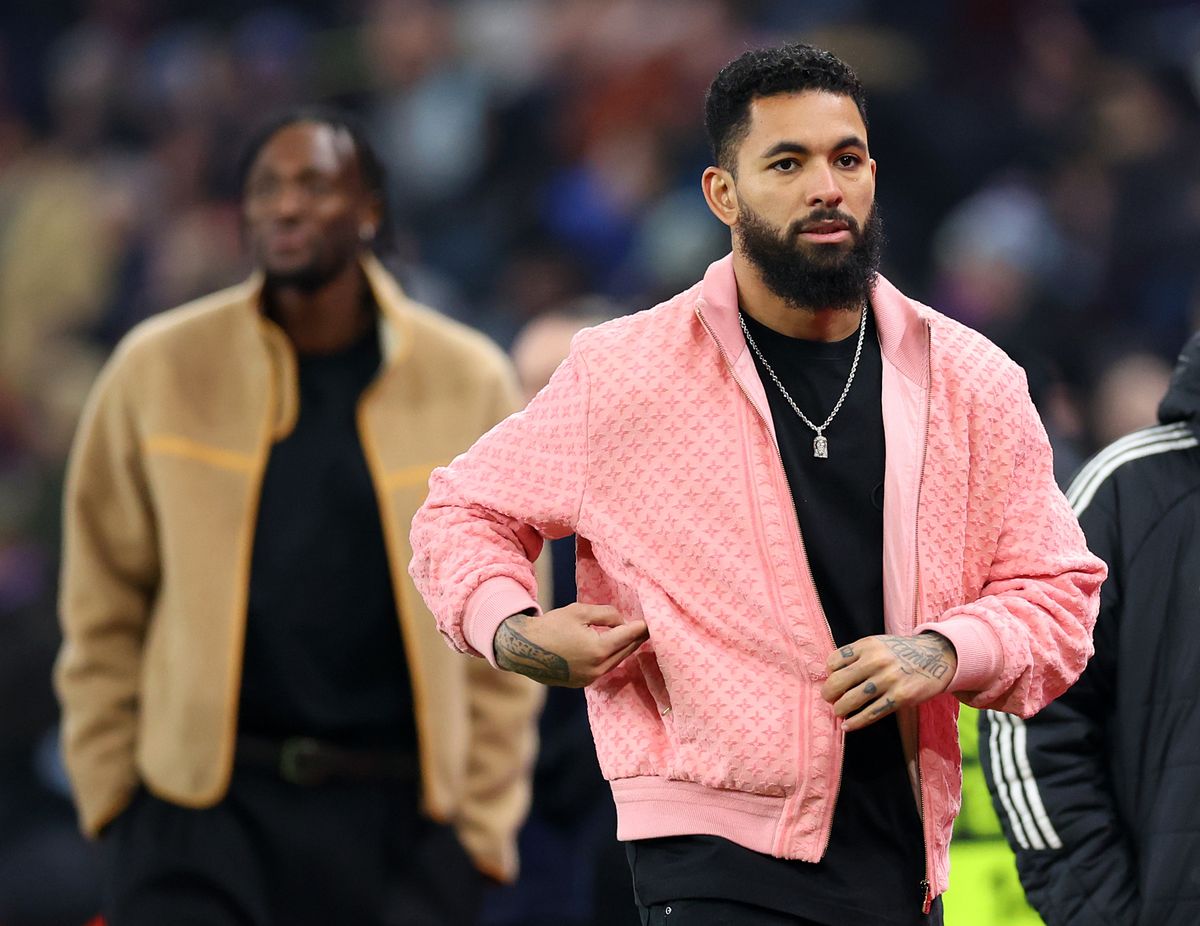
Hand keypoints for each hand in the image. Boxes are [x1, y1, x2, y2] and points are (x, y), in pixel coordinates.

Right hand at [493, 604, 648, 686]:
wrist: (524, 649)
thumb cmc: (551, 626)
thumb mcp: (580, 612)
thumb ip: (606, 614)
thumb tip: (623, 622)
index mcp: (598, 650)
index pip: (627, 637)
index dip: (640, 628)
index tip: (650, 622)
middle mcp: (597, 668)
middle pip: (625, 651)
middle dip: (635, 639)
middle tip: (645, 628)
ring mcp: (589, 678)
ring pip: (615, 662)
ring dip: (624, 649)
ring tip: (631, 636)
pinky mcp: (582, 683)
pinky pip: (603, 668)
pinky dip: (610, 657)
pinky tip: (612, 648)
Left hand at [820, 632, 956, 731]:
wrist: (937, 656)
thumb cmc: (901, 652)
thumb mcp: (878, 644)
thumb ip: (857, 655)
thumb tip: (832, 675)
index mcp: (867, 645)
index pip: (833, 662)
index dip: (829, 674)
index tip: (832, 680)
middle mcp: (875, 661)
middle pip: (837, 682)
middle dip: (828, 694)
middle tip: (830, 699)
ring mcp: (888, 680)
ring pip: (851, 700)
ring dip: (840, 709)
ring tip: (839, 712)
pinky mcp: (900, 697)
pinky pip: (870, 714)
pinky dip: (855, 722)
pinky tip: (848, 726)